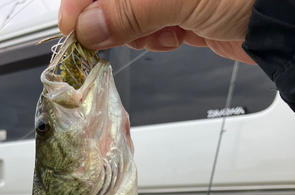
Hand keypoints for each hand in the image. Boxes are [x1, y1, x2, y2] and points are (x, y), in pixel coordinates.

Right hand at [58, 0, 254, 63]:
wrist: (283, 20)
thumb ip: (131, 9)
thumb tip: (89, 25)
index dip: (82, 0)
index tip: (72, 27)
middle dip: (111, 20)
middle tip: (108, 38)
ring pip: (129, 17)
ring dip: (136, 33)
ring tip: (159, 33)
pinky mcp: (181, 13)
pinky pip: (150, 30)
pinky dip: (155, 40)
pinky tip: (171, 37)